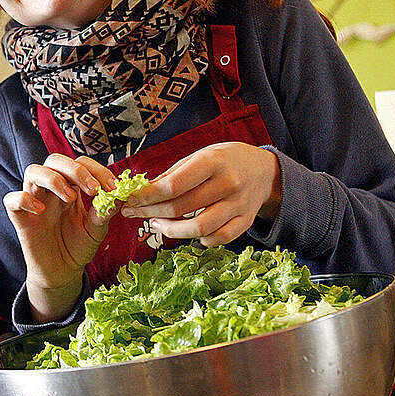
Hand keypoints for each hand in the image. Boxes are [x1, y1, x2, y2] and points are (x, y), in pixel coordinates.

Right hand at [3, 154, 116, 321]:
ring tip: (70, 199)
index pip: (80, 163)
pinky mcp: (20, 218)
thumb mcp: (97, 229)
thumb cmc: (78, 246)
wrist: (62, 272)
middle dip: (76, 170)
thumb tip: (120, 195)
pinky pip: (11, 199)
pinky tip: (40, 210)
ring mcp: (34, 200)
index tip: (113, 187)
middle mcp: (51, 189)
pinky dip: (24, 199)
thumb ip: (105, 211)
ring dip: (53, 179)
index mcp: (71, 186)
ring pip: (33, 171)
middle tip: (93, 189)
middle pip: (55, 160)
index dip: (97, 170)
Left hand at [120, 142, 281, 245]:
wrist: (264, 171)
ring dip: (172, 230)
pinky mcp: (245, 222)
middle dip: (151, 212)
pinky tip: (189, 231)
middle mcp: (228, 183)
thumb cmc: (225, 161)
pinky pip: (219, 238)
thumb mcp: (199, 156)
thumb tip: (143, 192)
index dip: (148, 196)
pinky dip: (201, 239)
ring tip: (158, 223)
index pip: (173, 185)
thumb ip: (173, 174)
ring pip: (200, 229)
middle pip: (182, 208)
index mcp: (213, 162)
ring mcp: (239, 205)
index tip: (130, 200)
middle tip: (135, 213)